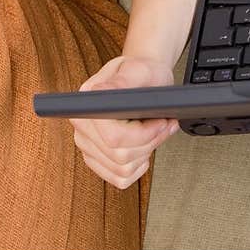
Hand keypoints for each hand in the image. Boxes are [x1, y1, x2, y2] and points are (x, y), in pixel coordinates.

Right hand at [70, 54, 178, 189]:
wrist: (142, 80)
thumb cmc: (141, 73)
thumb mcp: (138, 70)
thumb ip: (122, 81)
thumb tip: (100, 91)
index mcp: (86, 107)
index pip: (113, 138)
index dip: (143, 134)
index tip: (162, 122)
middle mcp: (82, 130)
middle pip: (120, 156)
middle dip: (151, 142)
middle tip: (166, 124)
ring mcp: (88, 148)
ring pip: (122, 169)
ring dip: (147, 153)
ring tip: (158, 132)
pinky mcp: (98, 162)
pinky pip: (120, 179)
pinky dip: (138, 168)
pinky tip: (144, 148)